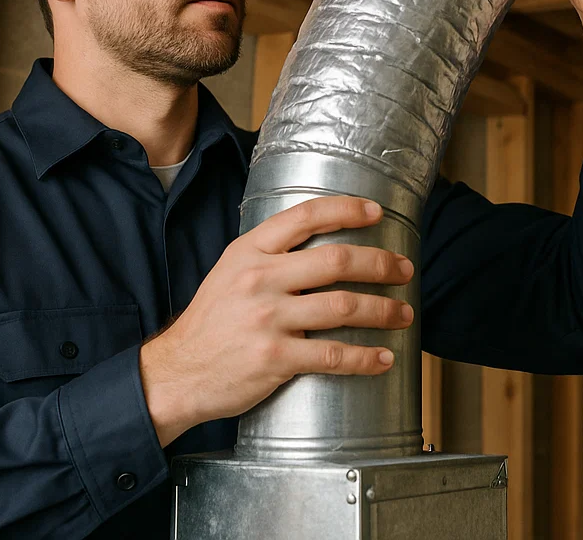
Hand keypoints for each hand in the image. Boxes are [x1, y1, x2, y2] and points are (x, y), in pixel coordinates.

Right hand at [138, 196, 413, 446]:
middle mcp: (260, 279)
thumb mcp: (231, 270)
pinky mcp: (274, 359)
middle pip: (336, 261)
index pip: (305, 216)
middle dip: (379, 263)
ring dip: (382, 309)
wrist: (177, 373)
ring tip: (404, 313)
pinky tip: (384, 358)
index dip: (346, 209)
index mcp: (250, 251)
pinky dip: (364, 358)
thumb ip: (270, 253)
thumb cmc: (211, 321)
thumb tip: (321, 236)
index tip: (377, 212)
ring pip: (342, 307)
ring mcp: (268, 319)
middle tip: (404, 269)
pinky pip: (332, 355)